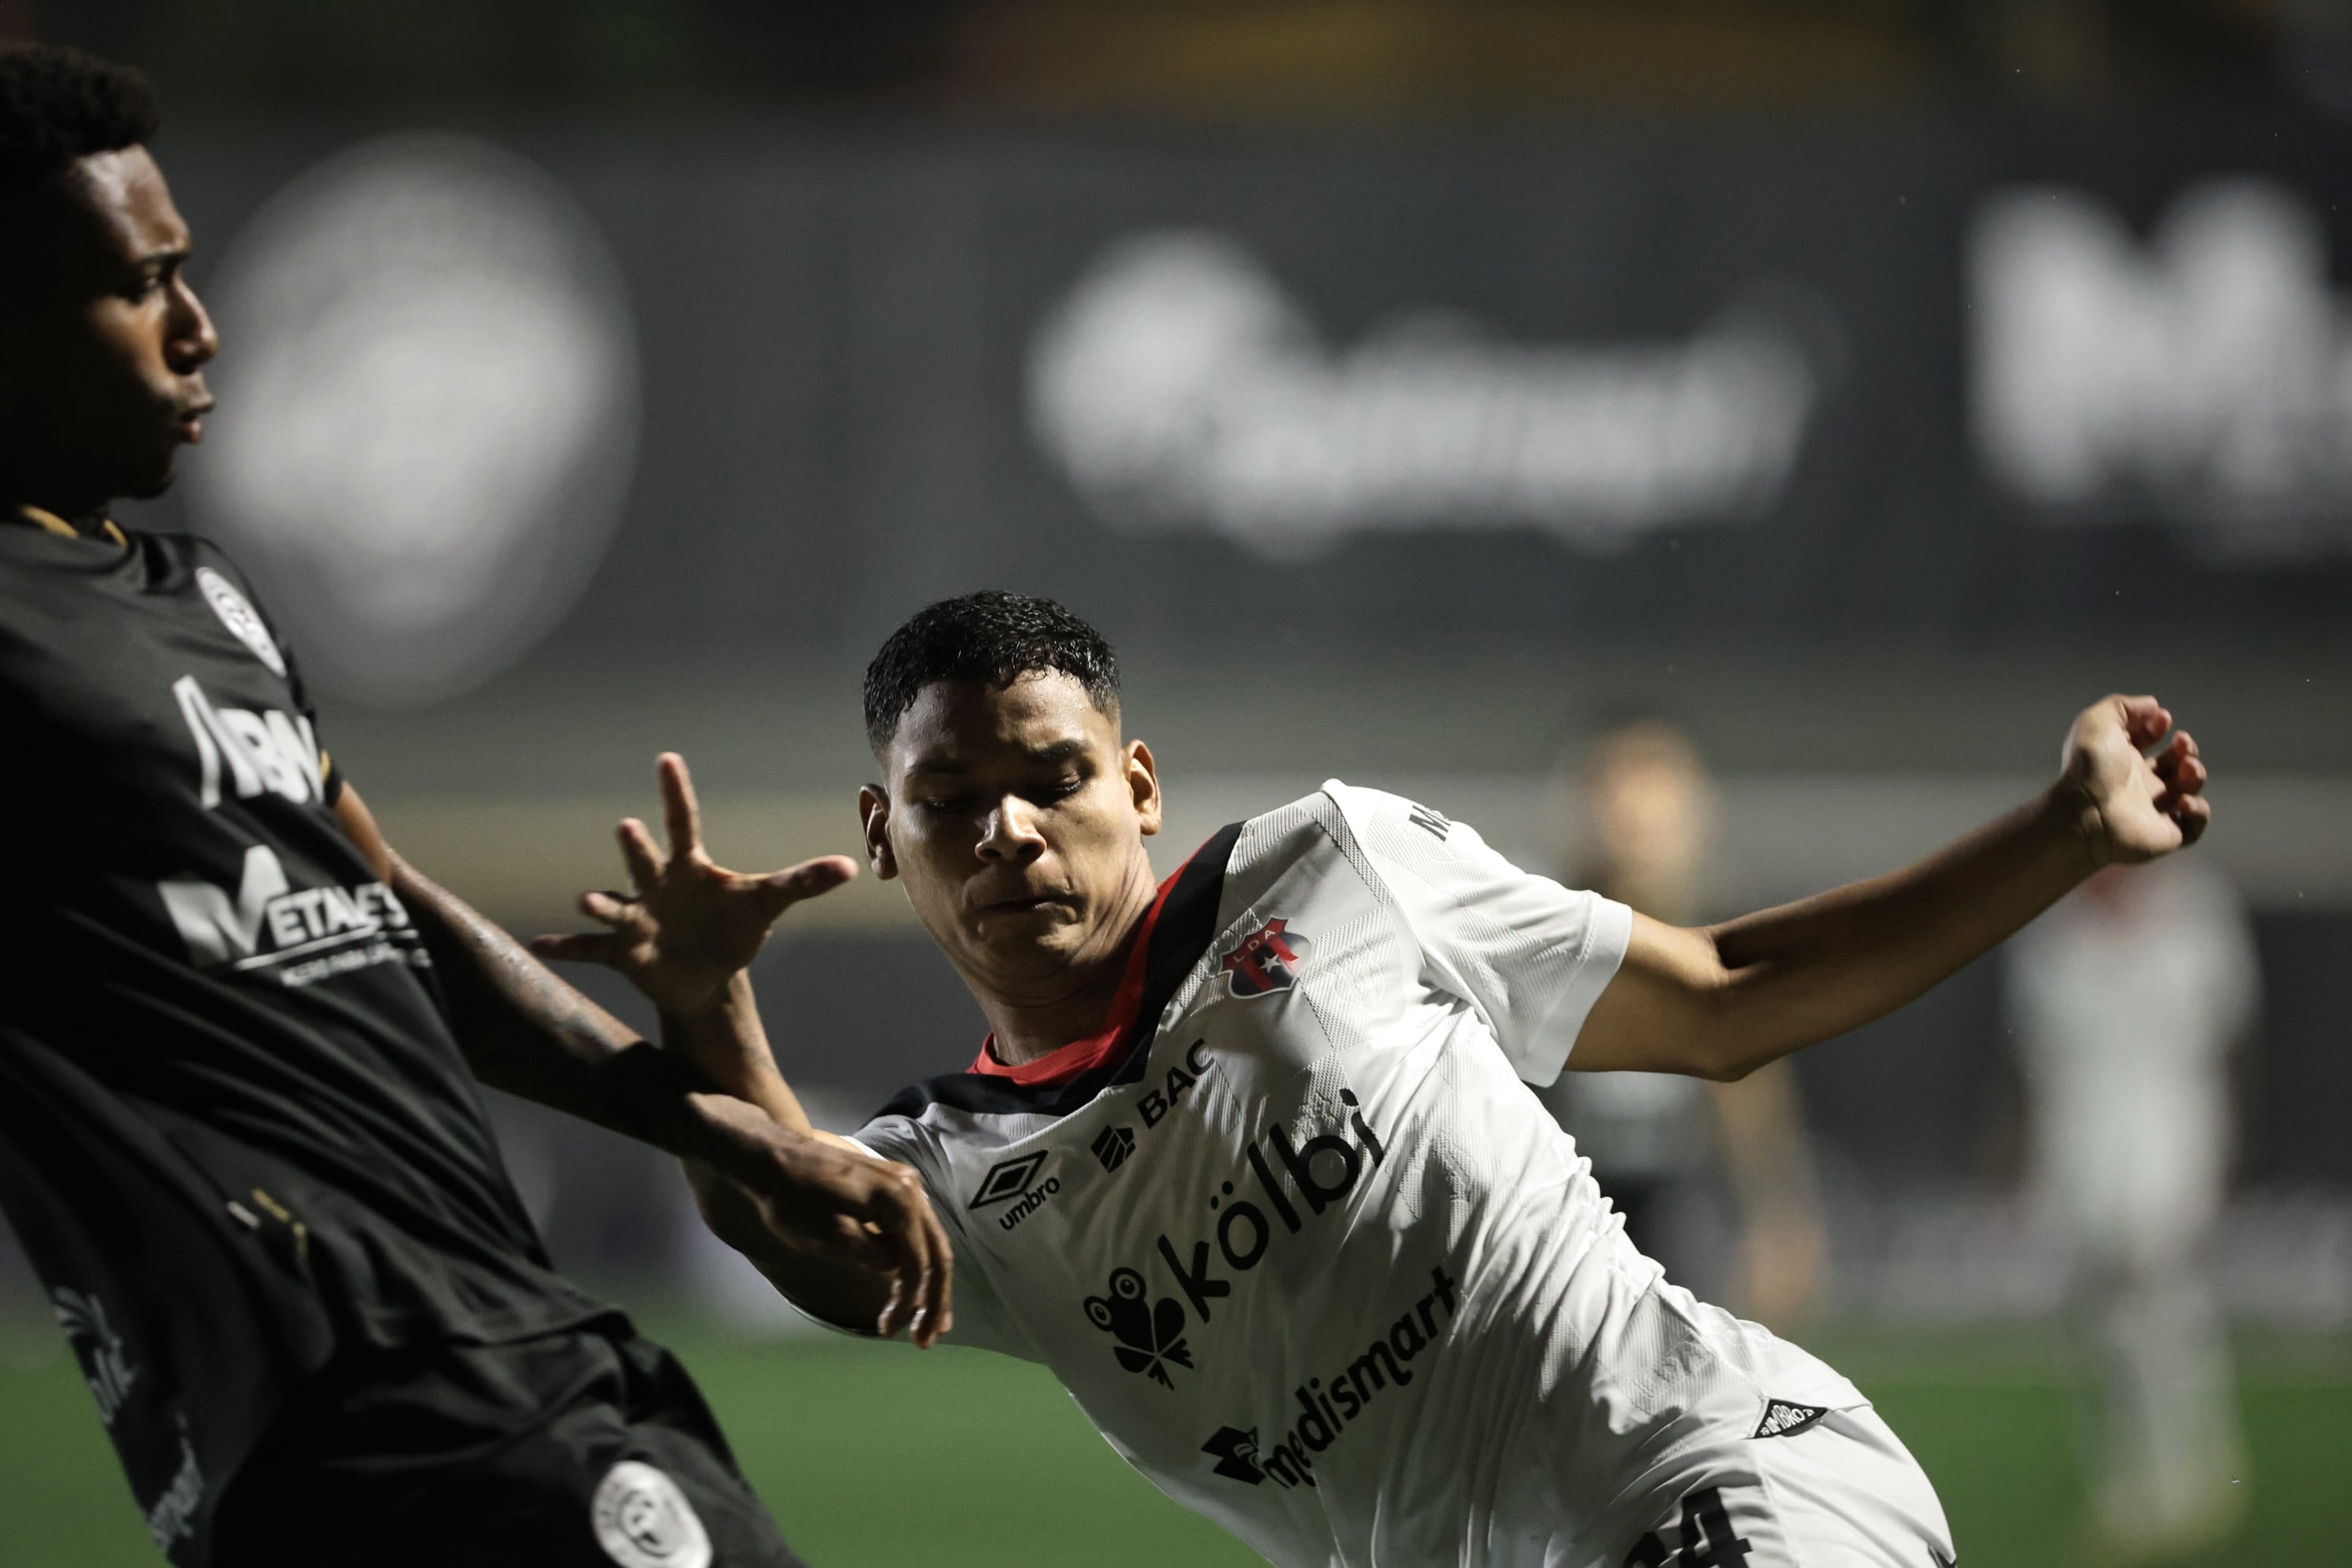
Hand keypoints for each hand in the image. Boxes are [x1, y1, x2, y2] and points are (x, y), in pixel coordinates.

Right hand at [532, 753, 857, 1015]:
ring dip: (599, 902)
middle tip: (629, 826)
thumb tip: (851, 866)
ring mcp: (636, 918)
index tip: (667, 758)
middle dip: (635, 846)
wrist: (707, 977)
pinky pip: (589, 948)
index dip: (675, 791)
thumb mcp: (768, 904)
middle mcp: (656, 886)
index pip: (683, 821)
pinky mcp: (624, 952)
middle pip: (643, 859)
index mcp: (690, 868)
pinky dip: (567, 947)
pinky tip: (541, 946)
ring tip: (587, 901)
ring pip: (613, 904)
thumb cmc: (734, 931)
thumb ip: (804, 883)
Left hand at [693, 1118, 954, 1346]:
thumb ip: (870, 1255)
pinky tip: (914, 1283)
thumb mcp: (829, 1236)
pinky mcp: (890, 1186)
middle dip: (934, 1299)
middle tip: (926, 1339)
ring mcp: (903, 1184)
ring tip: (929, 1320)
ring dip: (931, 1283)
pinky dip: (917, 1259)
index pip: (916, 1262)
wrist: (770, 1156)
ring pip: (930, 1241)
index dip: (908, 1303)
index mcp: (899, 1200)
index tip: (886, 1332)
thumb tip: (895, 1269)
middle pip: (936, 1252)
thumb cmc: (793, 1198)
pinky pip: (914, 1229)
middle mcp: (911, 1189)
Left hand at [2056, 695, 2210, 865]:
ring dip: (2195, 773)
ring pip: (2188, 790)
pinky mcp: (2165, 834)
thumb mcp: (2098, 722)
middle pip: (2175, 763)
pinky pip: (2193, 827)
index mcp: (2122, 758)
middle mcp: (2138, 783)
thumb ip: (2123, 707)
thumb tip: (2153, 706)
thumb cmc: (2089, 767)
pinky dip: (2198, 812)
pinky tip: (2182, 801)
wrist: (2086, 813)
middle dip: (2185, 749)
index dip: (2159, 726)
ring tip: (2186, 767)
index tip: (2162, 718)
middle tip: (2181, 743)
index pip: (2149, 740)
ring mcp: (2153, 809)